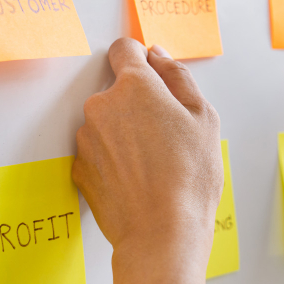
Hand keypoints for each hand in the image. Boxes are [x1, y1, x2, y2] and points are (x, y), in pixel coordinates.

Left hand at [73, 39, 222, 283]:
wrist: (161, 234)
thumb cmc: (188, 178)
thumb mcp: (204, 117)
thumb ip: (178, 77)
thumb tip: (159, 57)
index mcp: (134, 87)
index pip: (124, 49)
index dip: (142, 60)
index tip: (152, 74)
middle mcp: (101, 106)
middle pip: (117, 91)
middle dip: (138, 104)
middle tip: (167, 134)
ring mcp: (86, 138)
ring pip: (107, 122)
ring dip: (125, 133)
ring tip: (154, 163)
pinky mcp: (79, 168)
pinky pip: (98, 151)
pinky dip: (114, 159)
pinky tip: (137, 178)